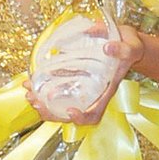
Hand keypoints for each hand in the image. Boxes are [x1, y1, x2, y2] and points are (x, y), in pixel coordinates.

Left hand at [24, 24, 144, 125]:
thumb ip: (122, 49)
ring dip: (42, 100)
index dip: (83, 118)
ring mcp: (82, 86)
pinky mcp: (75, 76)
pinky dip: (42, 86)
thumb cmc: (130, 47)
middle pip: (70, 113)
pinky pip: (57, 86)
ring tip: (27, 91)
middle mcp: (92, 93)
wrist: (125, 41)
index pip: (95, 114)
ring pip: (60, 102)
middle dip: (50, 112)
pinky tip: (32, 79)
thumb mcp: (131, 46)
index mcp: (105, 91)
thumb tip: (107, 47)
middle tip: (35, 101)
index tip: (70, 112)